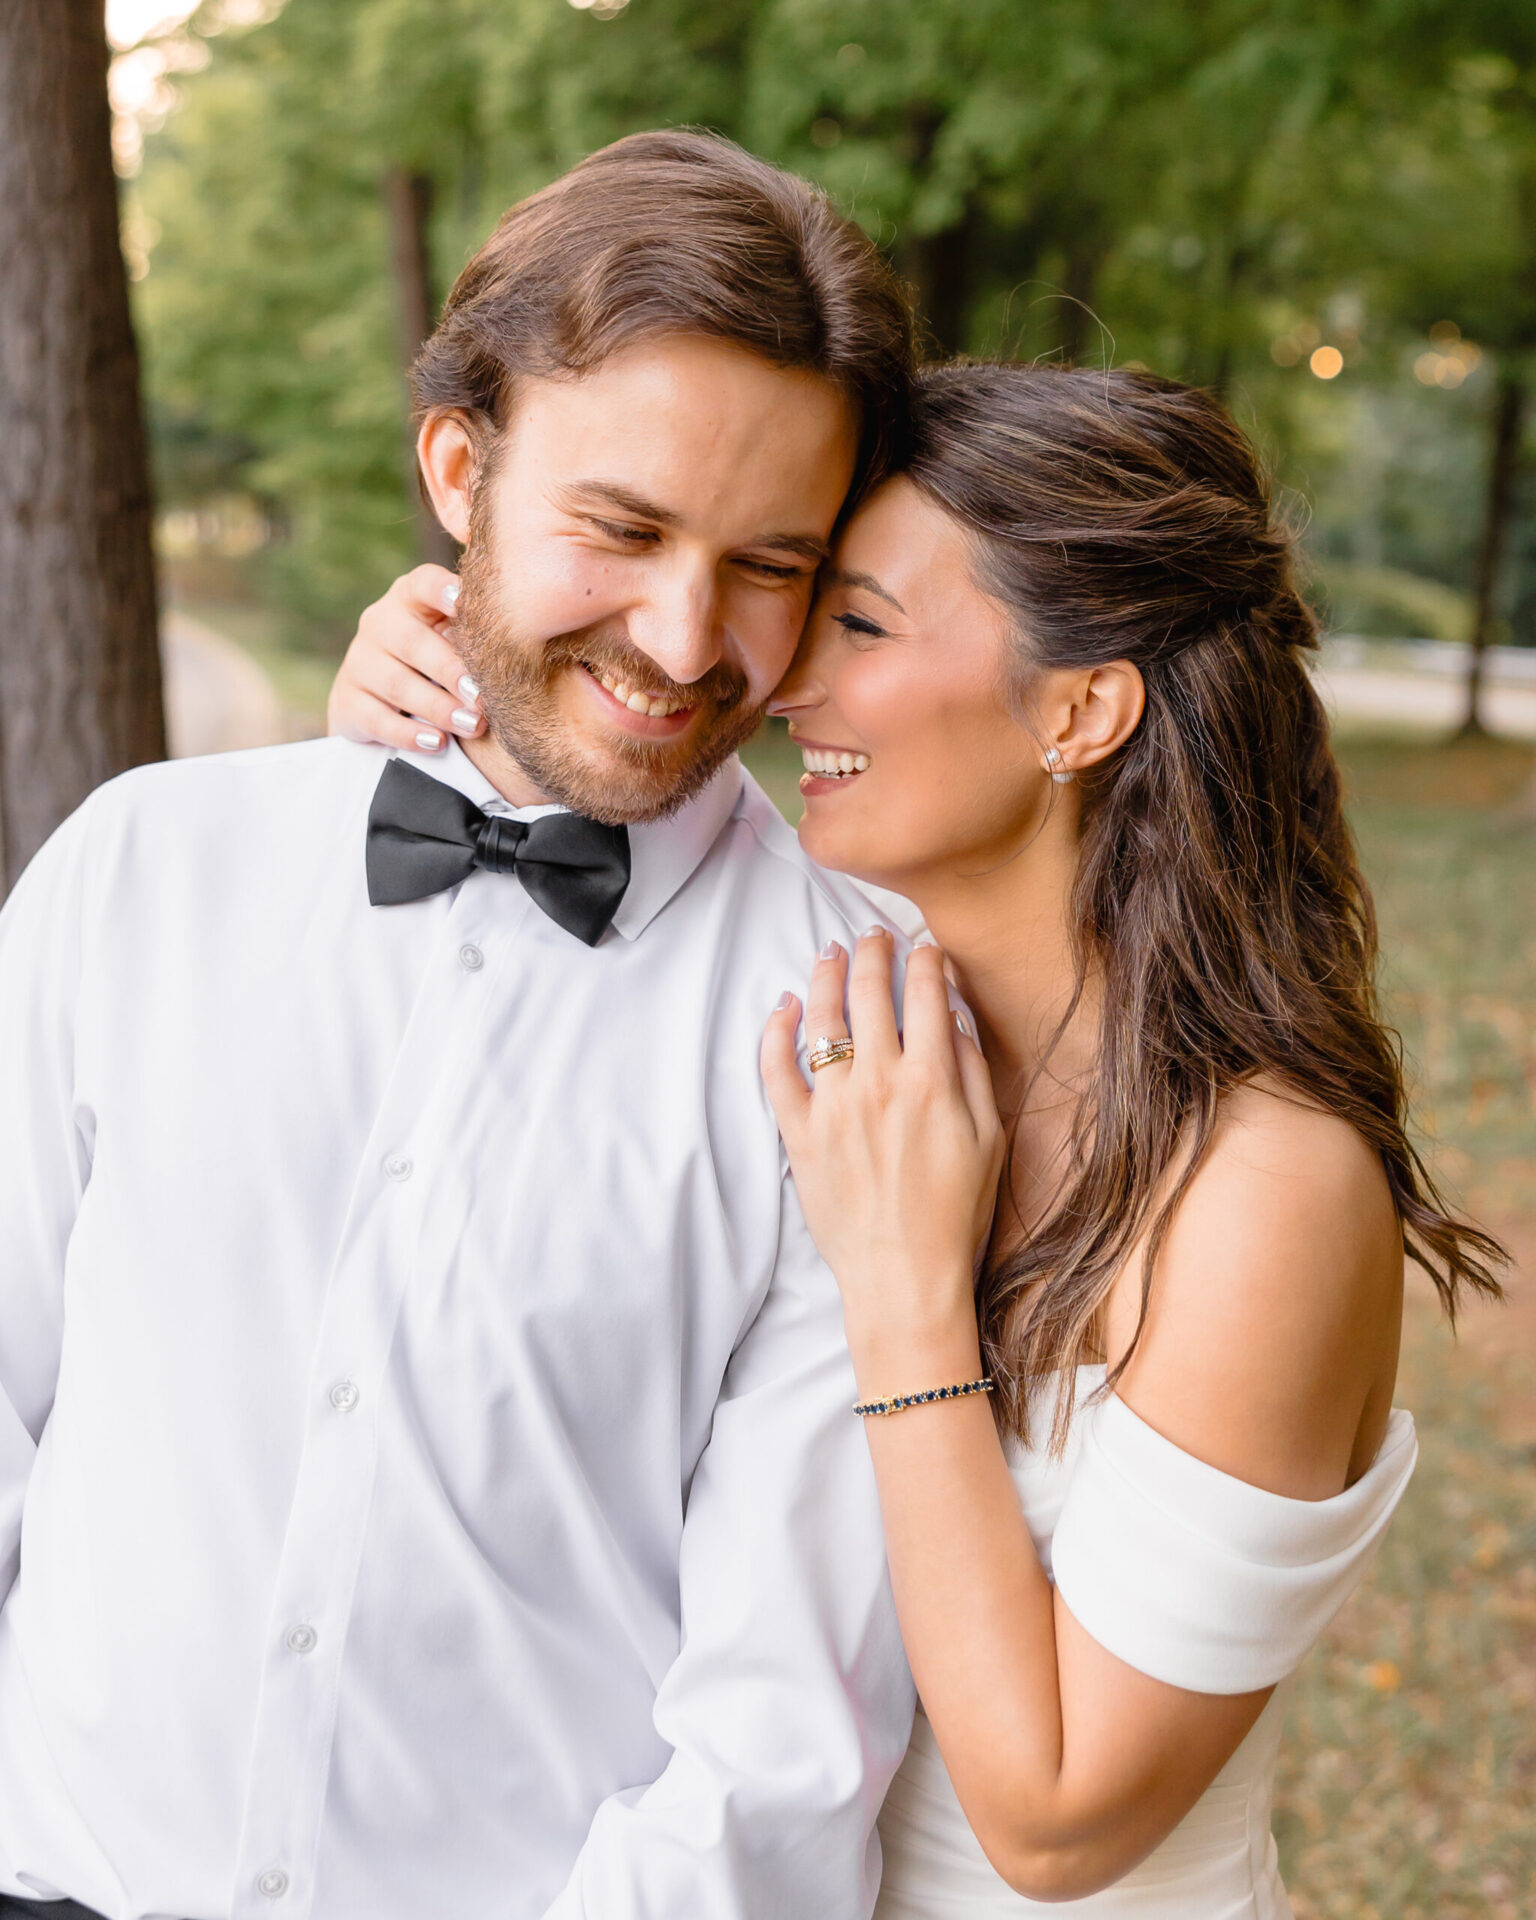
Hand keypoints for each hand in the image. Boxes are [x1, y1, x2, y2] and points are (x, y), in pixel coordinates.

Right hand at [327, 564, 484, 752]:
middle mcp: (380, 621)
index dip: (442, 591)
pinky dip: (406, 733)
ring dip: (436, 706)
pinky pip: (373, 717)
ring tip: (471, 725)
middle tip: (484, 698)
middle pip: (410, 639)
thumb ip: (488, 631)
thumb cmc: (444, 663)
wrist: (387, 703)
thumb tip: (551, 624)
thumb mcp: (461, 640)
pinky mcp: (346, 700)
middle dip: (450, 670)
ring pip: (394, 682)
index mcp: (412, 597)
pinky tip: (436, 743)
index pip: (423, 583)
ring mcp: (359, 660)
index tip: (463, 605)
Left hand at [761, 933, 1003, 1376]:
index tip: (924, 948)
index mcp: (932, 1080)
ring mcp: (833, 1107)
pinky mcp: (799, 1134)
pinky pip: (777, 1071)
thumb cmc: (955, 1214)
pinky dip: (777, 1032)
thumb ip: (971, 1073)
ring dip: (826, 976)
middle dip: (873, 952)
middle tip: (873, 935)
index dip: (925, 959)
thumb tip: (955, 1021)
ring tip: (830, 952)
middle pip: (869, 993)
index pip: (926, 993)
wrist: (904, 1278)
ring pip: (821, 1019)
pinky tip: (785, 1006)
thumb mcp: (989, 1140)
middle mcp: (879, 1083)